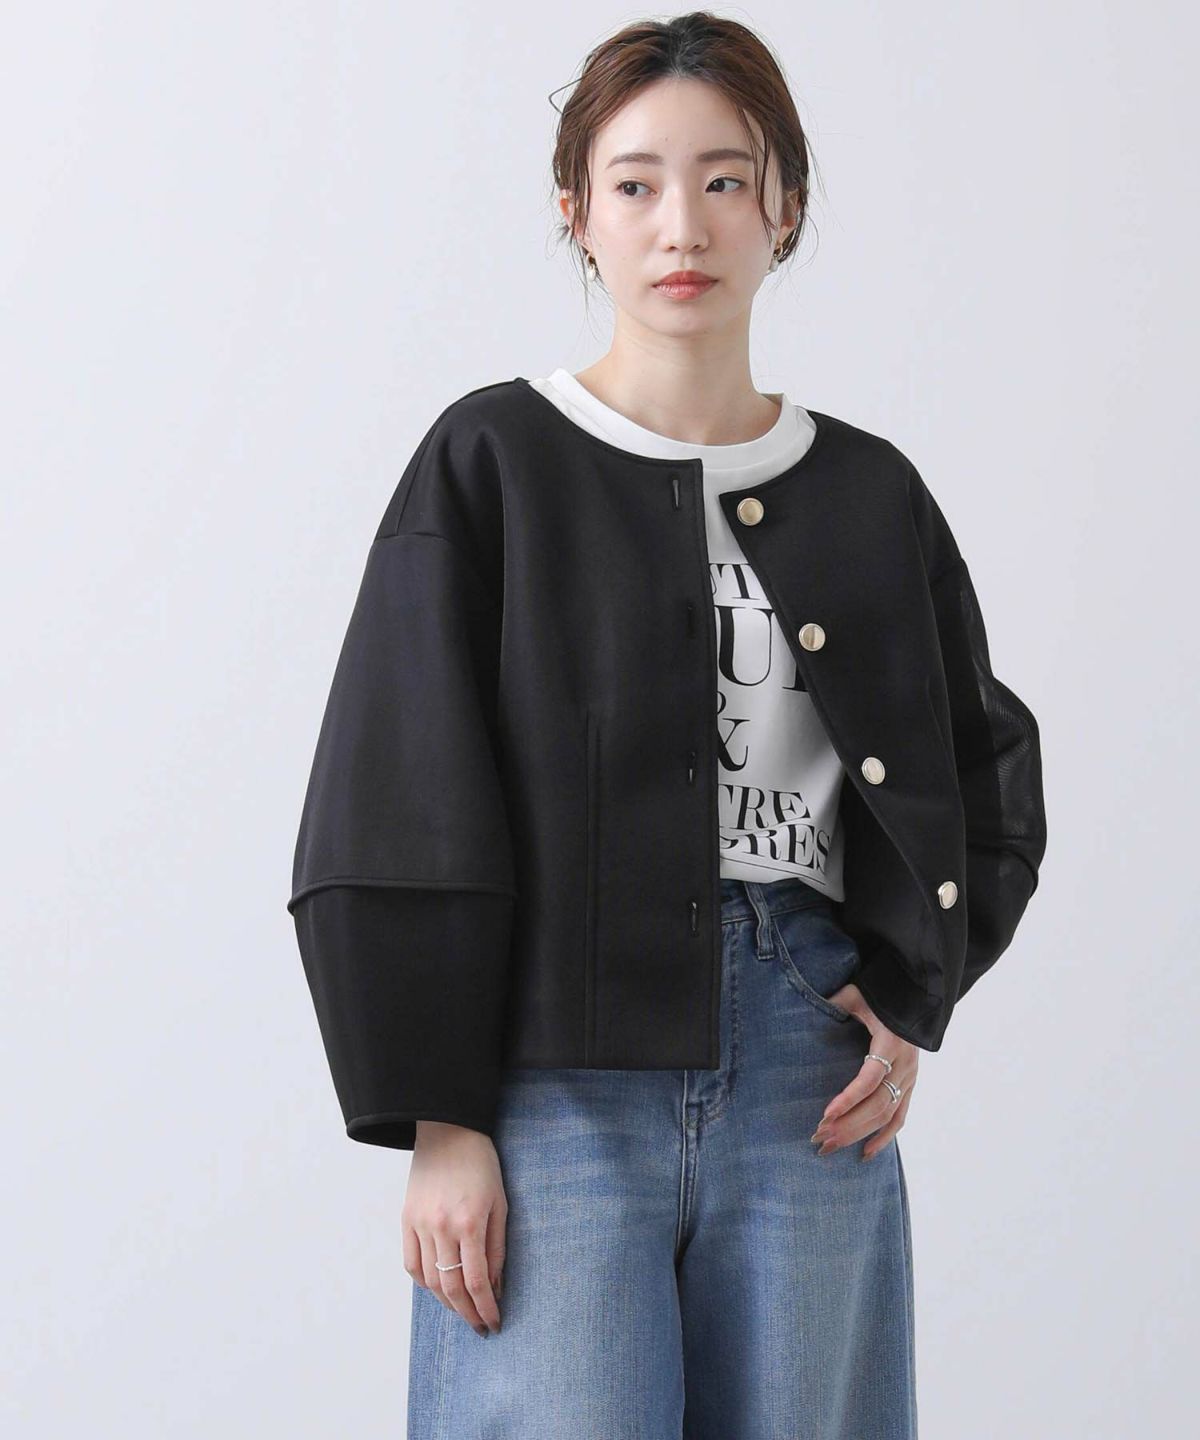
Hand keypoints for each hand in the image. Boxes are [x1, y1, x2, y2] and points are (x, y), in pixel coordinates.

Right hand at [402, 1121, 506, 1336]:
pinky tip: (438, 1289)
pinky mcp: (406, 1219)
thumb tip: (495, 1287)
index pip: (477, 1281)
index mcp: (469, 1222)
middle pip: (451, 1288)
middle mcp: (441, 1227)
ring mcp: (420, 1224)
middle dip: (467, 1313)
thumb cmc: (481, 1164)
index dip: (486, 1308)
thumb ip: (497, 1247)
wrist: (448, 1130)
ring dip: (446, 1303)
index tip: (494, 1323)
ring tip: (462, 1310)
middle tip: (479, 1326)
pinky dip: (424, 1282)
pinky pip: (411, 1264)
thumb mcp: (500, 1203)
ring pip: (429, 1281)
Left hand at [809, 984, 917, 1159]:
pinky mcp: (910, 1086)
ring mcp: (910, 1078)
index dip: (850, 1098)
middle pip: (878, 1104)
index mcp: (890, 1042)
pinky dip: (884, 1138)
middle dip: (848, 1124)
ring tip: (830, 1146)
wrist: (914, 996)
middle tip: (818, 1137)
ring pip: (887, 1115)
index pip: (870, 1077)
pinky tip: (864, 1153)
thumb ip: (836, 1002)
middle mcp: (904, 1065)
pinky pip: (900, 1118)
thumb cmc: (880, 995)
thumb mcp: (856, 994)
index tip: (826, 1113)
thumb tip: (808, 1005)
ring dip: (858, 1133)